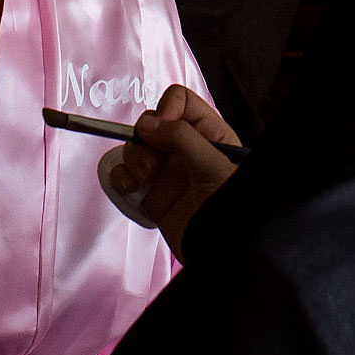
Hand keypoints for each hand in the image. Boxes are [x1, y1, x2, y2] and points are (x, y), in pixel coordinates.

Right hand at [104, 83, 241, 256]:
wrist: (223, 253)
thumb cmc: (232, 207)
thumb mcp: (213, 166)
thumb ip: (183, 139)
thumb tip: (148, 123)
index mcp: (210, 134)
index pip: (181, 102)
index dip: (167, 110)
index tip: (160, 129)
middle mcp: (187, 148)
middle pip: (152, 123)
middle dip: (145, 140)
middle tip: (151, 166)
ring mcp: (168, 172)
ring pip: (136, 148)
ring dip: (133, 159)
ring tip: (143, 180)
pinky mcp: (152, 194)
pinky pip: (125, 175)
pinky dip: (121, 178)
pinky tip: (131, 189)